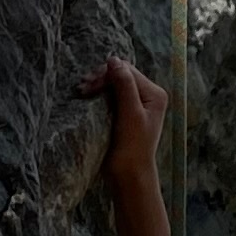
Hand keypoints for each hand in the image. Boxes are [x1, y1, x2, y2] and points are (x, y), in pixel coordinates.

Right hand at [82, 56, 169, 199]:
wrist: (129, 175)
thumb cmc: (132, 148)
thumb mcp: (130, 114)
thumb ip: (124, 86)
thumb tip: (114, 60)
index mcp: (154, 94)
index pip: (127, 72)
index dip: (107, 75)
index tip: (87, 85)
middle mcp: (148, 96)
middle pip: (121, 76)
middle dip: (101, 79)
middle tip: (81, 87)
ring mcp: (137, 104)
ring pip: (114, 85)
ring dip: (97, 86)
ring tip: (81, 91)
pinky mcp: (125, 113)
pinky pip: (111, 96)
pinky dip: (98, 95)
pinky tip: (86, 97)